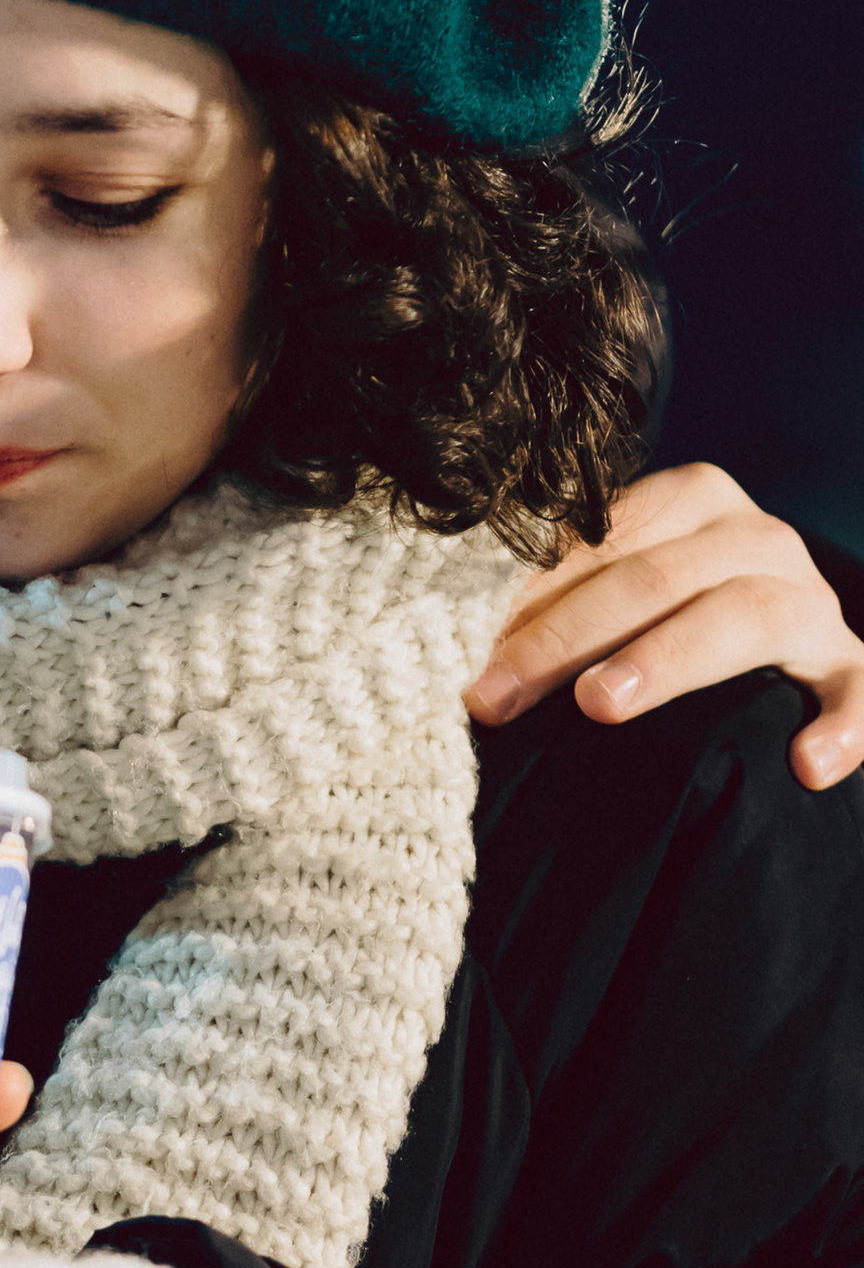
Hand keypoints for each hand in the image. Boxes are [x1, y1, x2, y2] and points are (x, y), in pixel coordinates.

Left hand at [467, 465, 863, 790]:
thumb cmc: (657, 624)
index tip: (459, 649)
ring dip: (668, 660)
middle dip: (561, 639)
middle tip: (492, 696)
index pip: (601, 537)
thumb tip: (444, 634)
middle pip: (653, 578)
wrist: (775, 654)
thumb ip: (554, 598)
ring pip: (743, 617)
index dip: (526, 593)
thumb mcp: (611, 594)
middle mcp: (756, 538)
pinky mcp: (852, 665)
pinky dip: (843, 725)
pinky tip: (806, 766)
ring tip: (601, 705)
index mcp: (690, 502)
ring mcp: (811, 602)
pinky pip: (860, 688)